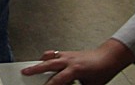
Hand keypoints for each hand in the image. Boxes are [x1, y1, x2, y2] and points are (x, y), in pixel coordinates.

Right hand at [20, 40, 134, 84]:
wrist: (109, 58)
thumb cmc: (102, 71)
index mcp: (75, 70)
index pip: (57, 81)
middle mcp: (69, 60)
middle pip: (47, 65)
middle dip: (35, 69)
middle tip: (25, 72)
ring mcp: (67, 54)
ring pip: (49, 56)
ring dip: (40, 62)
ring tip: (32, 67)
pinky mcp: (68, 52)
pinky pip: (53, 53)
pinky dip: (47, 57)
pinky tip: (45, 61)